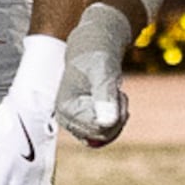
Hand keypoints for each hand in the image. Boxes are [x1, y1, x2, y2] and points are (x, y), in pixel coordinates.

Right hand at [58, 0, 134, 148]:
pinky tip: (115, 102)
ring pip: (107, 135)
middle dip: (117, 114)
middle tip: (118, 92)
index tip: (117, 92)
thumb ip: (104, 95)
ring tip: (115, 94)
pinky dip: (115, 120)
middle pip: (103, 134)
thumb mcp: (104, 71)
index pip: (99, 128)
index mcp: (66, 108)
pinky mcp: (83, 123)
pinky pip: (105, 133)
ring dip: (118, 116)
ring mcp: (74, 123)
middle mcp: (66, 119)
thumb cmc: (97, 56)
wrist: (93, 49)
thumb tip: (107, 122)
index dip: (116, 113)